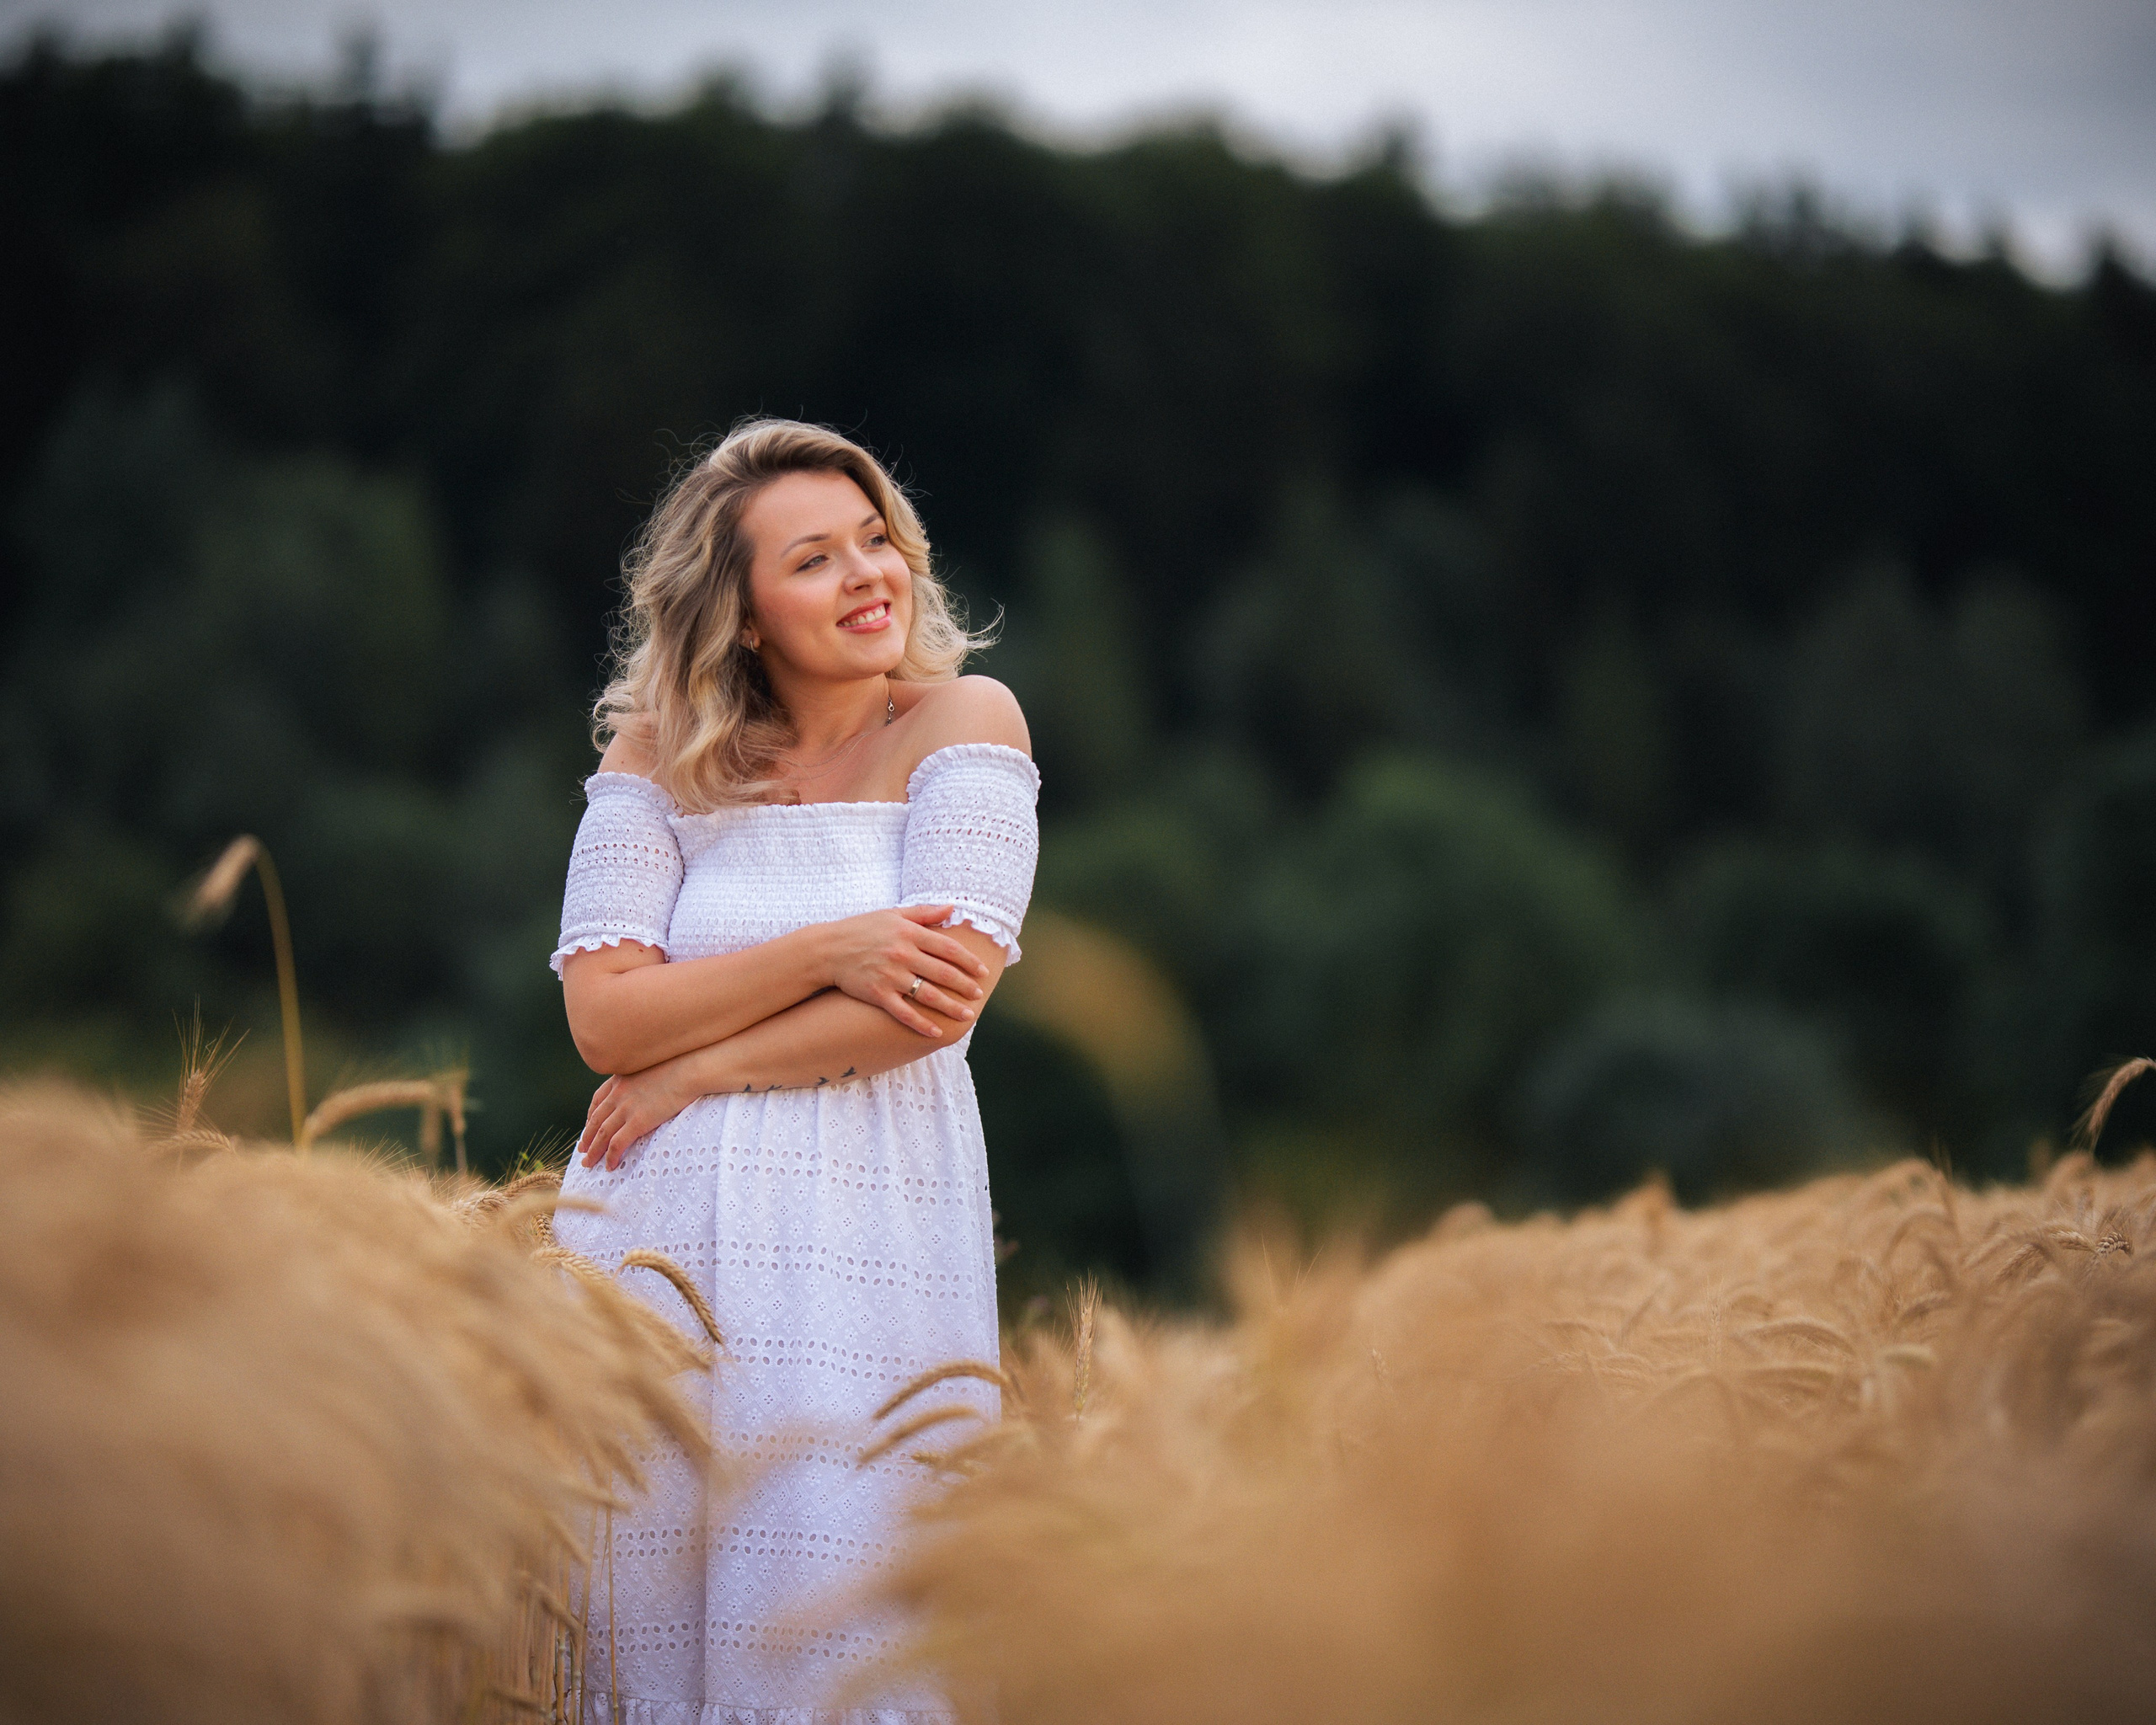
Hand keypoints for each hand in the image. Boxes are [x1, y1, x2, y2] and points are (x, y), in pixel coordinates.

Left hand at [577, 1062, 693, 1169]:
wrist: (688, 1070)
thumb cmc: (678, 1067)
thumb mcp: (649, 1069)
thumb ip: (639, 1081)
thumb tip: (645, 1092)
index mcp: (619, 1080)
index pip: (597, 1101)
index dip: (590, 1117)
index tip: (588, 1128)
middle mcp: (618, 1094)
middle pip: (595, 1120)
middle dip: (587, 1138)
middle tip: (583, 1151)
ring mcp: (626, 1108)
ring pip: (602, 1135)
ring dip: (593, 1151)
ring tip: (589, 1163)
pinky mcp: (637, 1121)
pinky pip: (617, 1143)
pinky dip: (610, 1156)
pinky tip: (610, 1166)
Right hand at [823, 905, 989, 1037]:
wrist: (827, 949)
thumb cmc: (862, 929)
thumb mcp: (893, 914)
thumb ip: (924, 912)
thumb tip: (952, 907)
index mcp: (909, 933)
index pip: (948, 948)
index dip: (968, 961)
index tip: (983, 971)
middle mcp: (902, 954)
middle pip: (942, 973)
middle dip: (965, 985)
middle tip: (979, 994)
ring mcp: (890, 976)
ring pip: (928, 994)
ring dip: (950, 1007)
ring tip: (967, 1015)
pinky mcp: (877, 994)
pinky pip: (904, 1012)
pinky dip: (921, 1024)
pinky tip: (936, 1032)